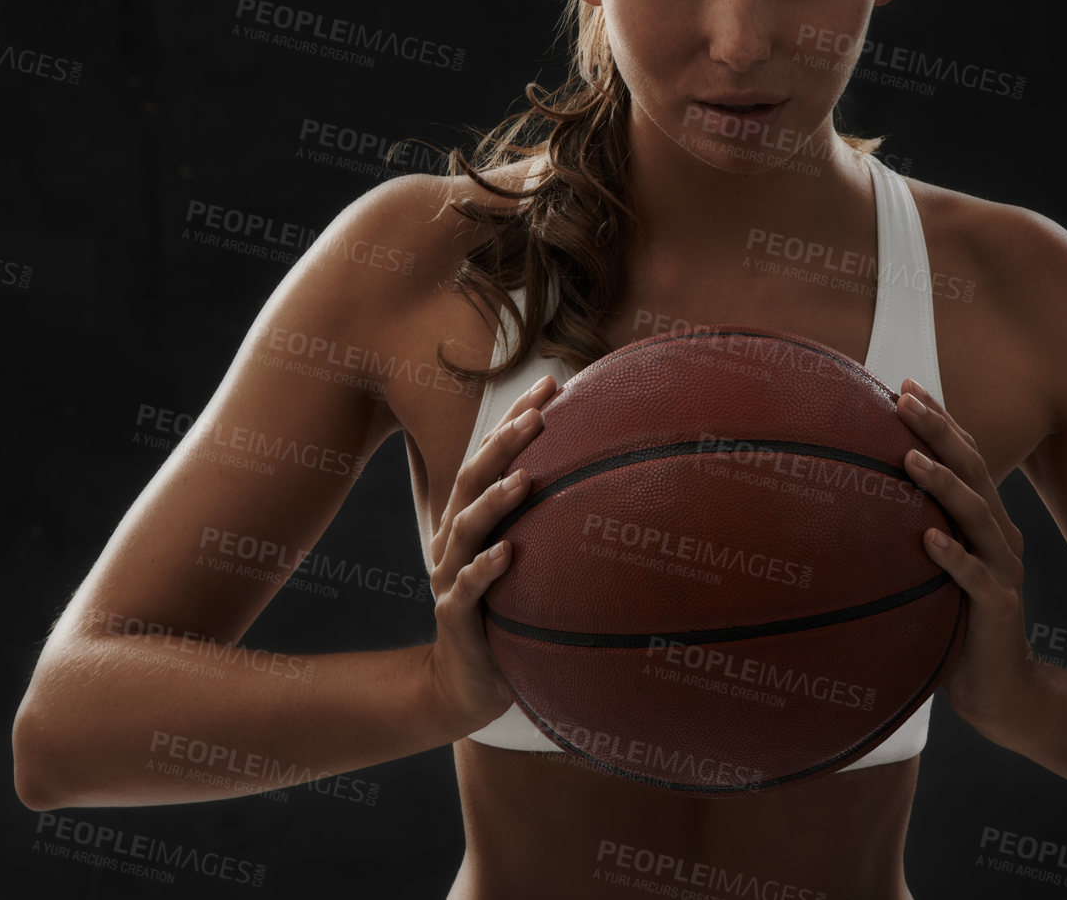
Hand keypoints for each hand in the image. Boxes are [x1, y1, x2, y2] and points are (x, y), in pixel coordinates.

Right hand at [424, 373, 556, 735]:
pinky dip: (486, 569)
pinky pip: (467, 589)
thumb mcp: (528, 560)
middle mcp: (455, 538)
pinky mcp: (456, 616)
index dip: (515, 418)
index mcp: (471, 519)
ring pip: (466, 527)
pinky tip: (509, 554)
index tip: (550, 383)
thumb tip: (616, 480)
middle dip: (504, 443)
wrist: (466, 683)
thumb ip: (550, 523)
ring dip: (495, 500)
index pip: (490, 456)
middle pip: (472, 478)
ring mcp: (450, 575)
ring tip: (525, 477)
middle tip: (539, 416)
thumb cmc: (505, 611)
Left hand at [896, 377, 1035, 744]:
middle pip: (973, 471)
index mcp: (985, 522)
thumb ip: (912, 533)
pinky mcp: (998, 608)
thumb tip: (854, 499)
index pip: (965, 458)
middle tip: (904, 398)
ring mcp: (1002, 570)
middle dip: (940, 430)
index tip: (905, 385)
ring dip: (945, 484)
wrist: (1001, 692)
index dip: (940, 420)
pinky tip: (928, 538)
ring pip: (977, 515)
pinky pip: (975, 577)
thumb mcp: (934, 570)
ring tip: (912, 458)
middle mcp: (999, 536)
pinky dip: (953, 555)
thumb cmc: (957, 625)